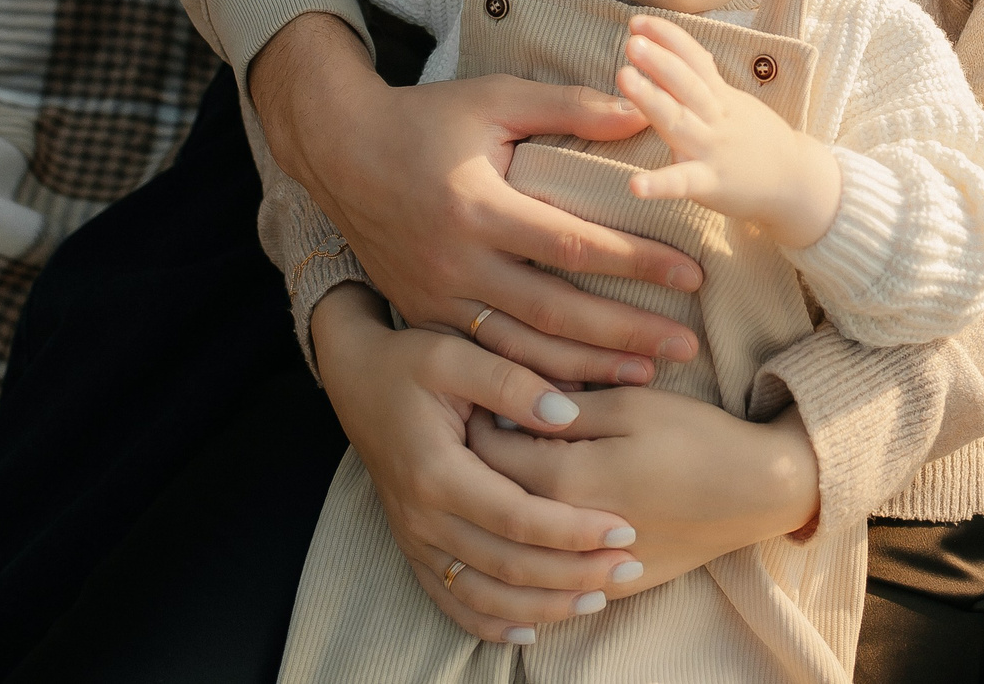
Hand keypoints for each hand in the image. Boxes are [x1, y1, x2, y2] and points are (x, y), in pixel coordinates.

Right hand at [250, 14, 704, 385]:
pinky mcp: (424, 317)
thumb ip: (568, 109)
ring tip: (649, 376)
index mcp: (478, 206)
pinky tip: (580, 391)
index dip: (635, 263)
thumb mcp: (494, 99)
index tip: (691, 276)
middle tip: (687, 347)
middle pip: (556, 312)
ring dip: (589, 368)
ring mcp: (437, 298)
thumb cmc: (424, 119)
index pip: (572, 244)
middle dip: (626, 334)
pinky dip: (536, 380)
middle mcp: (457, 263)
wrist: (337, 150)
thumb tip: (642, 114)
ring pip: (523, 349)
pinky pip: (487, 358)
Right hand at [308, 287, 641, 643]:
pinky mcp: (414, 547)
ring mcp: (415, 538)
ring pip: (483, 594)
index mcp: (437, 470)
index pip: (517, 517)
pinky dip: (492, 623)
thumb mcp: (454, 353)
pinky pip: (451, 602)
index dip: (573, 528)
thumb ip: (511, 382)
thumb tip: (565, 415)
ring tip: (599, 599)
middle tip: (628, 567)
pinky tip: (533, 629)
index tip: (624, 526)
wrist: (355, 379)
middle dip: (573, 573)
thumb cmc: (407, 362)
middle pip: (507, 564)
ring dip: (543, 605)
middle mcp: (423, 515)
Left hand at [469, 384, 820, 592]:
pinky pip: (553, 574)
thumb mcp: (630, 404)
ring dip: (506, 509)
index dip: (477, 420)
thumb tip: (506, 409)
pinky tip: (541, 520)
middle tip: (485, 431)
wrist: (758, 492)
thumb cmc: (696, 437)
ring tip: (510, 473)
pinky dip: (537, 549)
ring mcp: (590, 569)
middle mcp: (569, 534)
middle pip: (497, 500)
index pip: (489, 453)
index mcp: (568, 480)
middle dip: (483, 465)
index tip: (479, 399)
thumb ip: (562, 409)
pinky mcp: (611, 587)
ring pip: (522, 544)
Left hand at [619, 15, 839, 249]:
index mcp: (720, 96)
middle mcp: (715, 117)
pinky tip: (636, 185)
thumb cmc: (757, 139)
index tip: (638, 20)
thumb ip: (702, 80)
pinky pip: (682, 182)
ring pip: (678, 121)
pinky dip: (660, 184)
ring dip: (650, 99)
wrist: (796, 181)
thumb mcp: (733, 101)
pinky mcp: (710, 183)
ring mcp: (712, 150)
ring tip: (623, 77)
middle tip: (632, 42)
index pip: (695, 59)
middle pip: (686, 84)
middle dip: (659, 60)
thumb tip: (670, 51)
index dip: (669, 38)